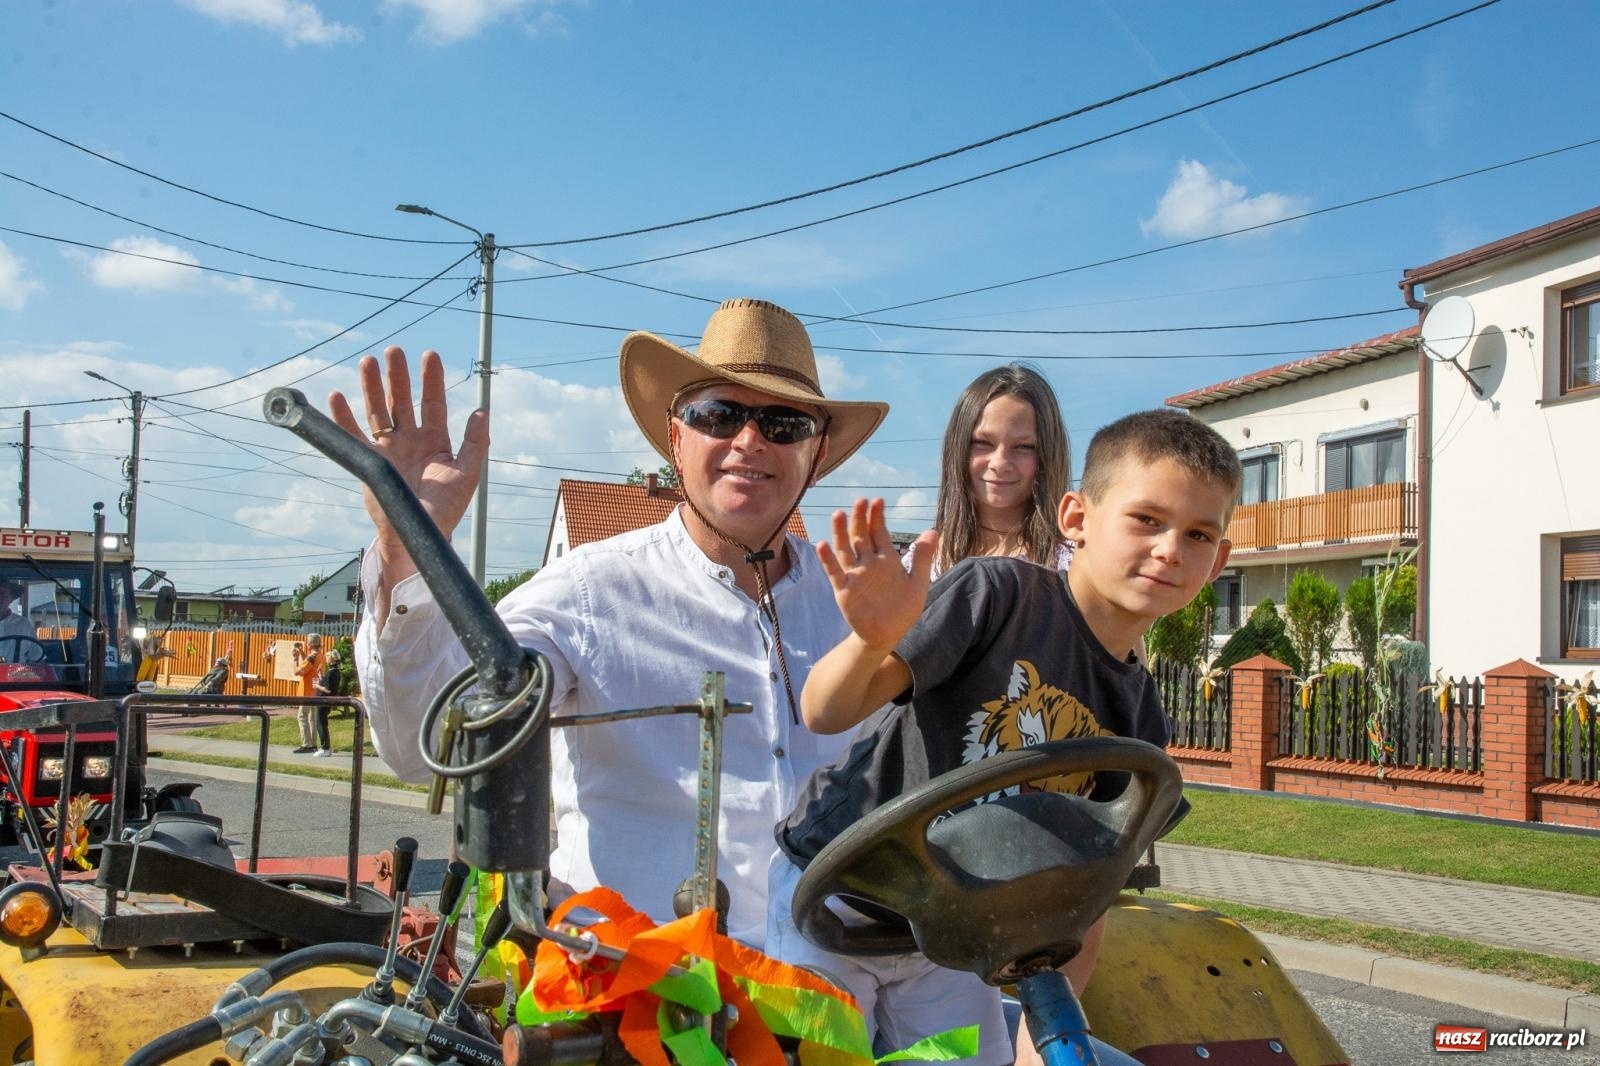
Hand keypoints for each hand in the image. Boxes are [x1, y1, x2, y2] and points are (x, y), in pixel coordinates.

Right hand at [327, 347, 489, 583]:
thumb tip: (482, 411)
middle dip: (398, 376)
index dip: (431, 380)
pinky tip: (337, 396)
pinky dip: (343, 416)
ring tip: (368, 362)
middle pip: (402, 400)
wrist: (417, 536)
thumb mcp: (467, 474)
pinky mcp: (369, 461)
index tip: (429, 355)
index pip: (433, 402)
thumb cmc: (445, 508)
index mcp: (435, 440)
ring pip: (378, 411)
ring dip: (372, 387)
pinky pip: (353, 434)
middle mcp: (410, 440)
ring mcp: (388, 449)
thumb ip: (476, 443)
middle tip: (394, 351)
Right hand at [815, 498, 937, 652]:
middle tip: (860, 501)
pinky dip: (827, 560)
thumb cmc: (903, 611)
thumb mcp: (918, 583)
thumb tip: (933, 530)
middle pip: (861, 536)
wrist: (886, 636)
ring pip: (845, 550)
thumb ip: (922, 557)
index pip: (879, 533)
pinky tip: (822, 545)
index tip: (877, 500)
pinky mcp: (844, 590)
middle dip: (860, 519)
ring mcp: (854, 576)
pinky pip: (834, 572)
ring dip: (841, 533)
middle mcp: (868, 564)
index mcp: (886, 560)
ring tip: (838, 514)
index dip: (878, 517)